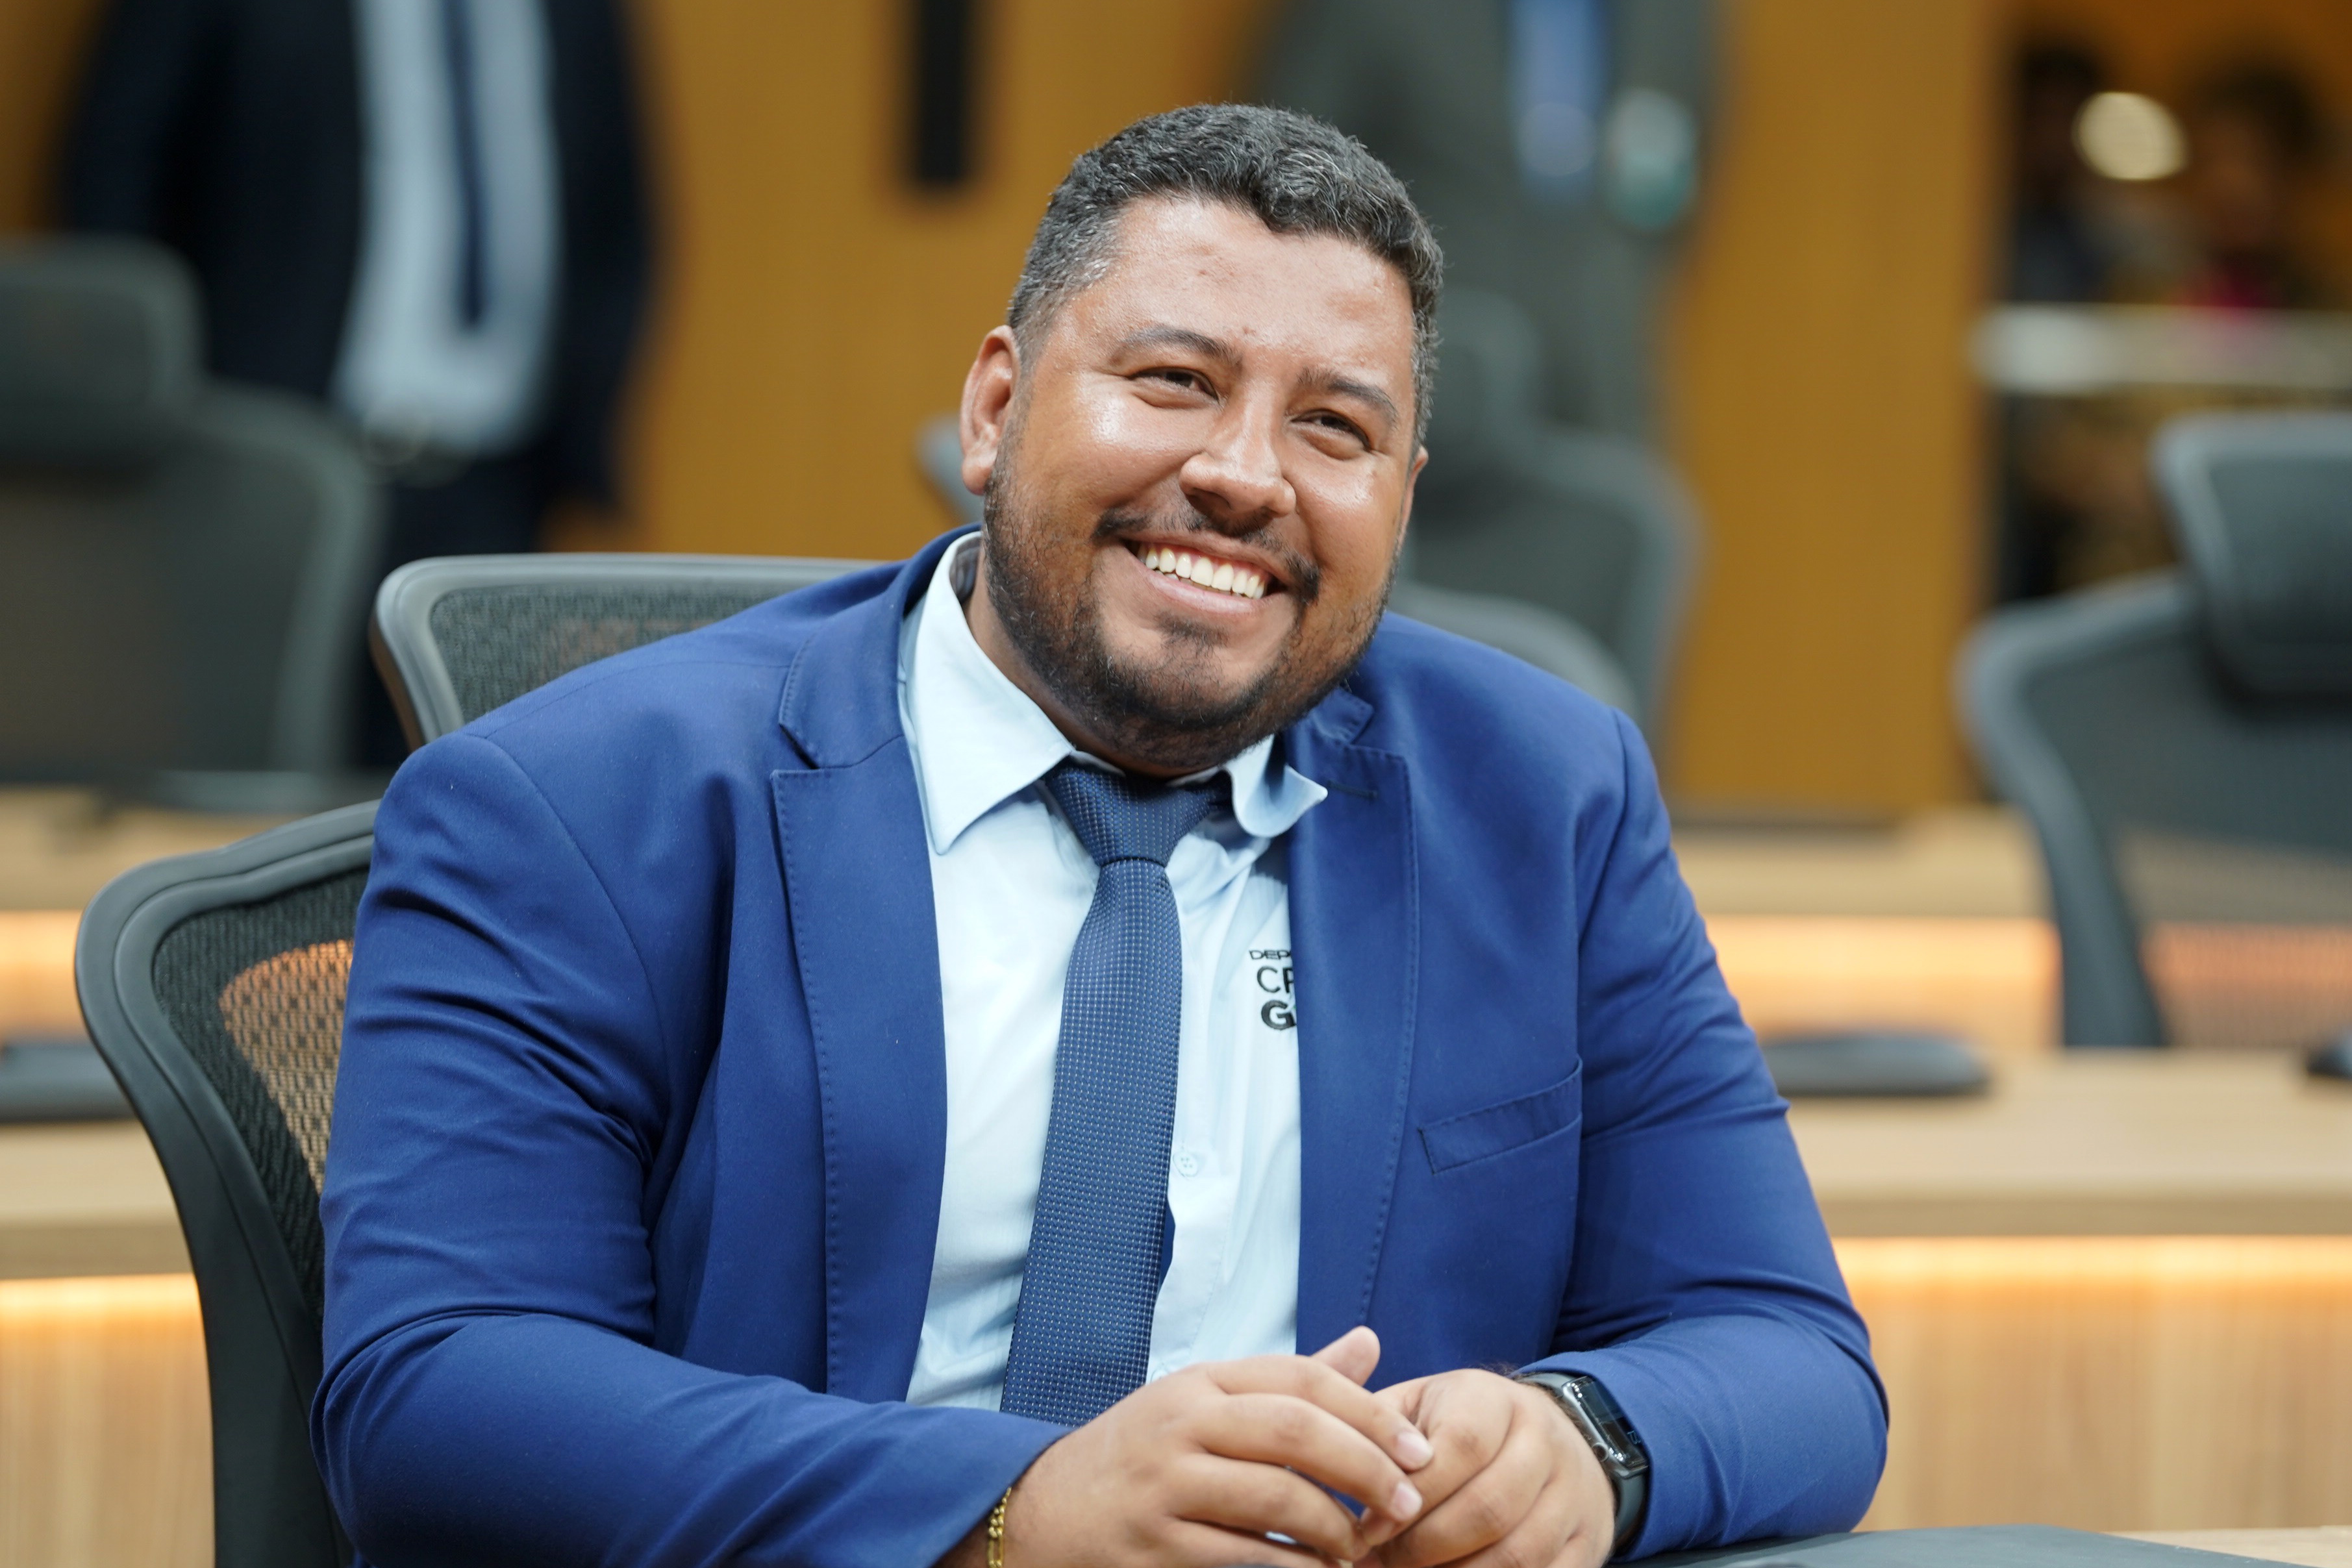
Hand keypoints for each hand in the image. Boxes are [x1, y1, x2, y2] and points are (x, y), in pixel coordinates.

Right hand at [943, 1327, 1434, 1567]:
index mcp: (1201, 1381)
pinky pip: (1243, 1558)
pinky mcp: (1153, 1546)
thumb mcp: (1206, 1403)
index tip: (1417, 1454)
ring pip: (1275, 1499)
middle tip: (1406, 1505)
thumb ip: (1289, 1382)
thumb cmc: (1144, 1457)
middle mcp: (1181, 1422)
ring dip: (1334, 1531)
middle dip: (1364, 1469)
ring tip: (1361, 1550)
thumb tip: (1371, 1341)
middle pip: (1296, 1431)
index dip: (1370, 1414)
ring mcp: (1163, 1485)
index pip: (1302, 1379)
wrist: (1042, 1515)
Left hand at [1367, 1370, 1615, 1567]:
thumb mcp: (1420, 1408)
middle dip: (1426, 1547)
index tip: (1370, 1529)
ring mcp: (1574, 1494)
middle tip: (1383, 1563)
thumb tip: (1340, 1475)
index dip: (1412, 1495)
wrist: (1553, 1436)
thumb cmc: (1460, 1425)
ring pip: (1519, 1554)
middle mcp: (1544, 1442)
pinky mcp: (1591, 1541)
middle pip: (1489, 1508)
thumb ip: (1379, 1433)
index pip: (1462, 1447)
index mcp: (1495, 1400)